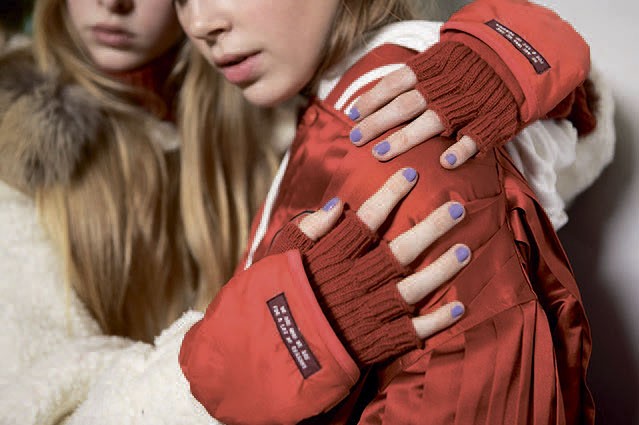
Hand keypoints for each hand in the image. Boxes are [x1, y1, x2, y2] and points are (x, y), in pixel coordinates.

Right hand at [271, 168, 468, 364]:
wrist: (272, 353)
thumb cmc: (274, 299)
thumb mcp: (279, 258)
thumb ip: (306, 231)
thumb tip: (336, 204)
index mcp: (331, 260)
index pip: (365, 221)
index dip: (390, 195)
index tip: (411, 174)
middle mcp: (354, 283)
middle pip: (400, 253)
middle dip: (431, 229)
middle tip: (457, 210)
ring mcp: (367, 314)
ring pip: (412, 289)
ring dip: (442, 270)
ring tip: (465, 250)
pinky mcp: (374, 342)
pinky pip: (411, 332)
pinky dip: (436, 322)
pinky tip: (459, 307)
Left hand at [348, 42, 518, 168]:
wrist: (514, 58)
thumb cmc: (466, 66)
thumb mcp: (437, 60)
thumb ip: (410, 78)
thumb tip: (372, 98)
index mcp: (430, 70)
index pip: (394, 84)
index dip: (370, 100)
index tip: (351, 115)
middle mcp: (443, 88)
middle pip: (404, 106)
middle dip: (376, 123)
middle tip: (355, 139)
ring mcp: (466, 105)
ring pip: (432, 122)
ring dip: (404, 139)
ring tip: (380, 154)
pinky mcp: (488, 120)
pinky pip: (475, 137)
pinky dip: (461, 149)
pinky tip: (446, 163)